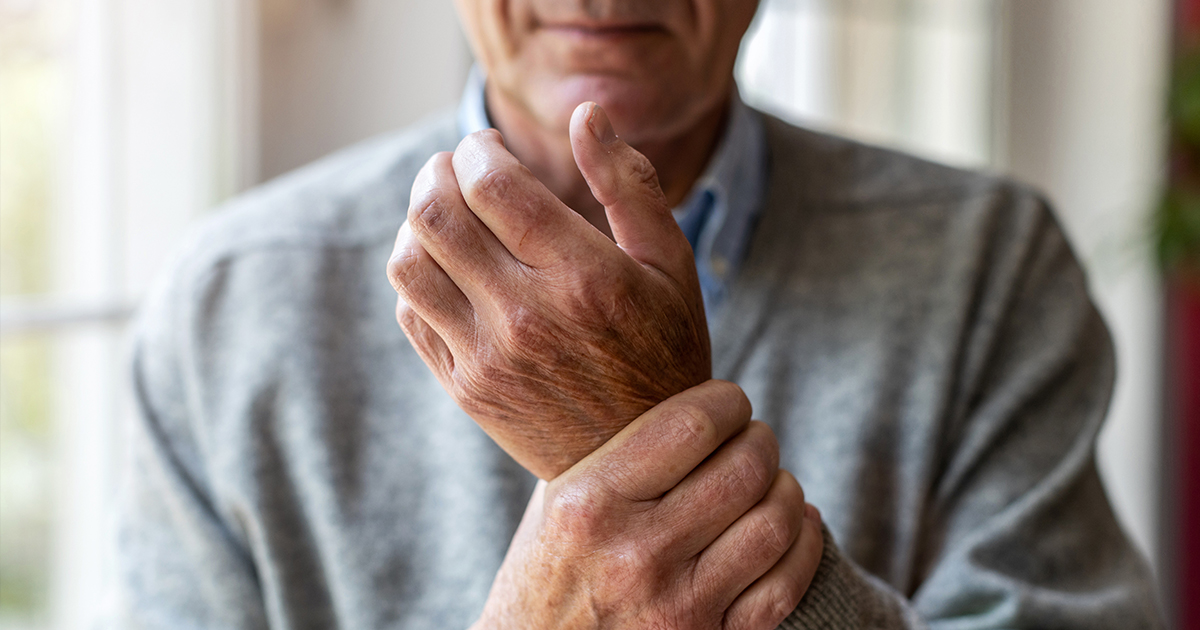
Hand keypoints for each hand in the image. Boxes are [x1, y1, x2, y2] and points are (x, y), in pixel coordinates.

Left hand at [386, 102, 709, 479]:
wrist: (641, 462)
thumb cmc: (664, 350)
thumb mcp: (671, 265)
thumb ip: (629, 184)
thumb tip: (587, 115)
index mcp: (584, 278)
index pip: (494, 185)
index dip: (478, 149)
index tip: (487, 146)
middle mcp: (528, 318)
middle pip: (437, 215)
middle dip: (436, 173)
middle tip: (454, 167)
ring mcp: (488, 358)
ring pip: (409, 262)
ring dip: (417, 221)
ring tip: (445, 213)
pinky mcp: (465, 388)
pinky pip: (411, 312)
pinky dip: (416, 274)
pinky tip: (447, 266)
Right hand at [472, 380, 824, 629]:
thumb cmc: (548, 570)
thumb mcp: (558, 499)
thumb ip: (617, 451)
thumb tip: (691, 393)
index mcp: (591, 504)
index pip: (691, 425)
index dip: (726, 401)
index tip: (727, 401)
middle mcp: (636, 554)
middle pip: (744, 469)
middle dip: (760, 440)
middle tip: (750, 438)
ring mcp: (677, 606)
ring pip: (775, 522)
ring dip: (785, 489)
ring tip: (768, 481)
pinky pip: (786, 584)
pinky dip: (803, 543)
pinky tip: (793, 525)